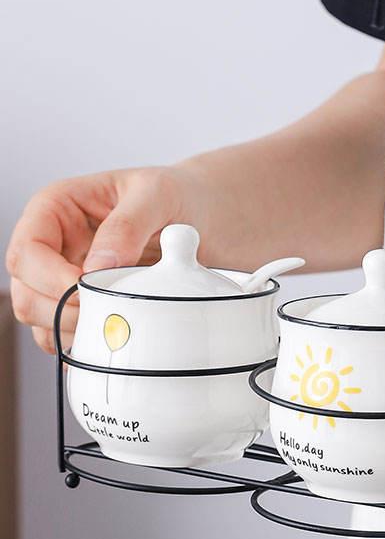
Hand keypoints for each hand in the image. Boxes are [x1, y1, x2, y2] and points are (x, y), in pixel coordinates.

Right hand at [5, 166, 193, 352]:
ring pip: (41, 319)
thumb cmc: (176, 195)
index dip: (50, 278)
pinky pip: (67, 335)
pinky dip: (86, 343)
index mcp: (56, 210)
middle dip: (62, 310)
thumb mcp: (157, 195)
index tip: (89, 289)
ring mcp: (66, 278)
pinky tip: (117, 337)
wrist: (205, 215)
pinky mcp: (86, 303)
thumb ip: (127, 226)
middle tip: (110, 312)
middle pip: (25, 292)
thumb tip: (96, 267)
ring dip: (73, 331)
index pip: (27, 252)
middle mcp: (54, 246)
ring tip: (119, 321)